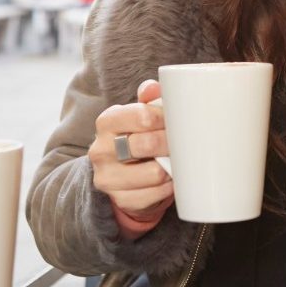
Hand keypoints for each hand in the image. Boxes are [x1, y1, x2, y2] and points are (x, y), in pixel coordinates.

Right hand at [88, 79, 172, 220]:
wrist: (122, 175)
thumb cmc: (136, 137)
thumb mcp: (139, 114)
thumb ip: (148, 98)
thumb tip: (154, 87)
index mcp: (106, 122)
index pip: (142, 116)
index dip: (167, 118)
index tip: (178, 121)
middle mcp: (100, 150)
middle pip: (148, 144)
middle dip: (172, 143)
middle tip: (184, 143)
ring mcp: (107, 177)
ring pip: (154, 173)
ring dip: (172, 168)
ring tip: (177, 161)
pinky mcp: (120, 200)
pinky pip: (154, 195)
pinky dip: (168, 188)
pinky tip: (170, 180)